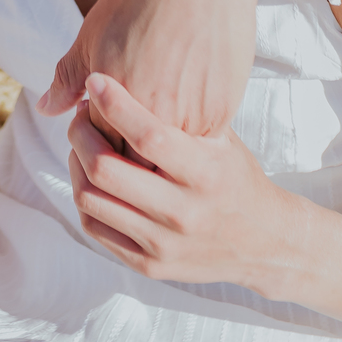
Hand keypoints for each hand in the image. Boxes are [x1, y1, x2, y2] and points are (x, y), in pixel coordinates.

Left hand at [40, 0, 261, 134]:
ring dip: (163, 143)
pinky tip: (187, 97)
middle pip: (135, 160)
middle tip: (137, 114)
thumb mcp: (92, 33)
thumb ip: (67, 78)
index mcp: (110, 100)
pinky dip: (191, 127)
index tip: (106, 116)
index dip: (101, 134)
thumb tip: (46, 108)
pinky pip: (201, 139)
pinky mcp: (220, 113)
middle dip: (130, 146)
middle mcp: (148, 116)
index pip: (100, 146)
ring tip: (163, 103)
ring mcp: (187, 118)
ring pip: (170, 156)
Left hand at [67, 74, 293, 294]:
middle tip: (81, 114)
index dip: (115, 104)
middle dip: (80, 133)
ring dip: (76, 162)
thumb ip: (182, 116)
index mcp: (205, 174)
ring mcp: (163, 243)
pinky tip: (92, 175)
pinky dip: (85, 194)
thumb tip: (130, 76)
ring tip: (83, 143)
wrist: (265, 243)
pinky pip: (95, 227)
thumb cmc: (236, 178)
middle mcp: (183, 212)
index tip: (96, 81)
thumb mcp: (222, 141)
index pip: (149, 136)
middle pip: (105, 169)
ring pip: (90, 199)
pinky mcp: (149, 264)